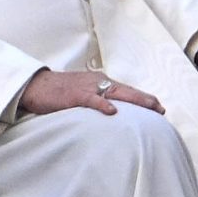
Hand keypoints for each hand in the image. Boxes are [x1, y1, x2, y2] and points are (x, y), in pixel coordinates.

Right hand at [20, 68, 162, 116]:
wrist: (36, 86)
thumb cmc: (58, 93)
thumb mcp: (82, 94)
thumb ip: (97, 101)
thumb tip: (112, 114)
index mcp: (100, 83)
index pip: (126, 91)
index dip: (143, 98)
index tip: (159, 107)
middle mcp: (97, 82)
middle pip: (127, 91)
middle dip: (145, 100)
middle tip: (161, 109)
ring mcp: (87, 88)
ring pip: (115, 93)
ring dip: (134, 100)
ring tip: (149, 107)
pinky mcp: (74, 95)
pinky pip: (91, 99)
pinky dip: (102, 104)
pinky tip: (113, 111)